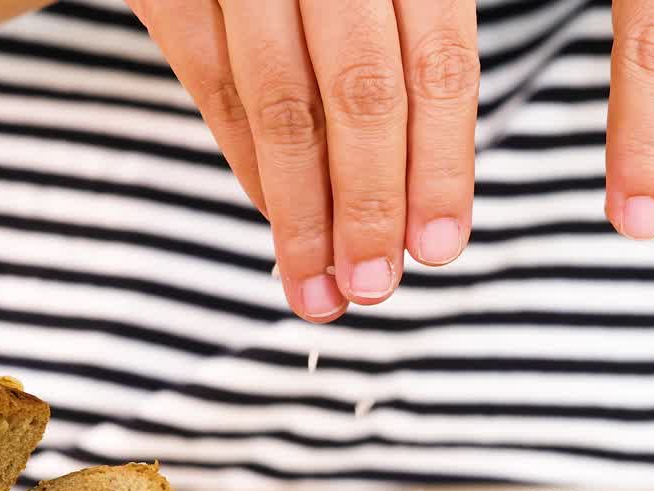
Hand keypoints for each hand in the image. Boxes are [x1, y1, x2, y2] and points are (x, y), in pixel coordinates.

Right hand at [127, 0, 480, 321]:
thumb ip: (413, 36)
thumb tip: (427, 186)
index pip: (437, 62)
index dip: (441, 164)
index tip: (439, 248)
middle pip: (361, 91)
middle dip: (370, 205)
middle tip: (374, 289)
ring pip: (280, 99)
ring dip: (301, 211)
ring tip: (318, 290)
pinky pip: (211, 81)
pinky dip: (248, 160)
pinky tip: (276, 217)